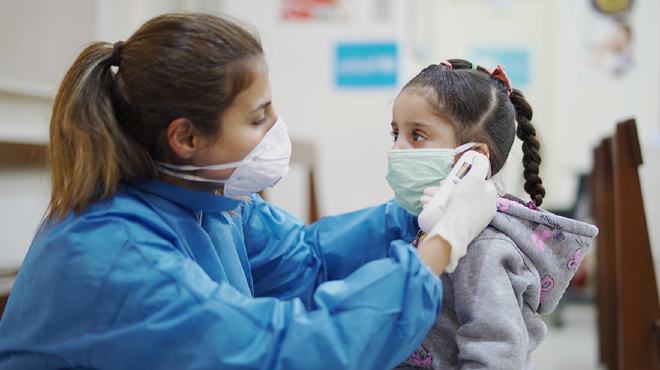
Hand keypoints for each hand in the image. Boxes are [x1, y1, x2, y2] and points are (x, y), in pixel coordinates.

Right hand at [420, 156, 495, 271]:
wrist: (456, 227)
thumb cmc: (465, 200)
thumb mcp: (475, 178)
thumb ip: (479, 166)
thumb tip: (481, 157)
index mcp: (490, 198)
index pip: (477, 184)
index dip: (462, 179)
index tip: (450, 179)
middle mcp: (483, 210)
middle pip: (462, 195)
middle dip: (443, 190)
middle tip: (431, 190)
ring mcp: (472, 221)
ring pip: (452, 205)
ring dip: (435, 199)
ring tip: (423, 199)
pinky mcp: (460, 230)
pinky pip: (449, 216)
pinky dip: (437, 211)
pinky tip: (426, 208)